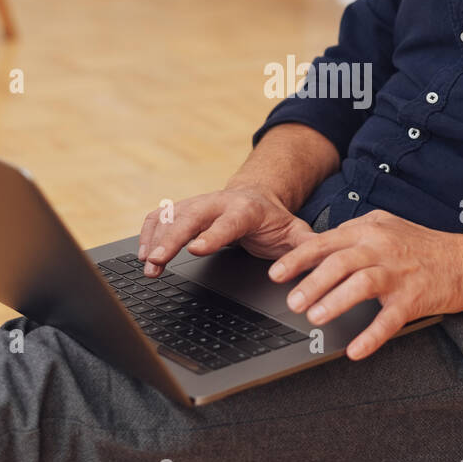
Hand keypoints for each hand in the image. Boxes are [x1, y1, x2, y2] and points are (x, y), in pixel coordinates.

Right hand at [138, 185, 314, 275]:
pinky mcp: (182, 209)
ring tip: (147, 265)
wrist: (257, 195)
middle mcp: (218, 203)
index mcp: (247, 210)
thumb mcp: (295, 232)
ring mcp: (198, 204)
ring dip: (155, 240)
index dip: (212, 235)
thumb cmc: (273, 220)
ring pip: (171, 217)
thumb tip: (321, 261)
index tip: (196, 250)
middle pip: (191, 217)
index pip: (228, 222)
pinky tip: (141, 253)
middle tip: (157, 261)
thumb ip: (307, 246)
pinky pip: (159, 218)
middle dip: (171, 239)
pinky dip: (147, 233)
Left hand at [268, 209, 462, 358]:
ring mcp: (399, 273)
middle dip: (311, 283)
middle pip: (339, 262)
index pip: (325, 242)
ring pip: (361, 284)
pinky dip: (371, 336)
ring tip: (316, 318)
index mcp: (369, 231)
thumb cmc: (421, 247)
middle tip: (292, 302)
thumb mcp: (385, 228)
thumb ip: (352, 235)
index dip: (297, 259)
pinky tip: (355, 350)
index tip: (276, 274)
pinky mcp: (414, 298)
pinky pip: (389, 319)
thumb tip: (316, 247)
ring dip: (335, 302)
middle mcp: (382, 248)